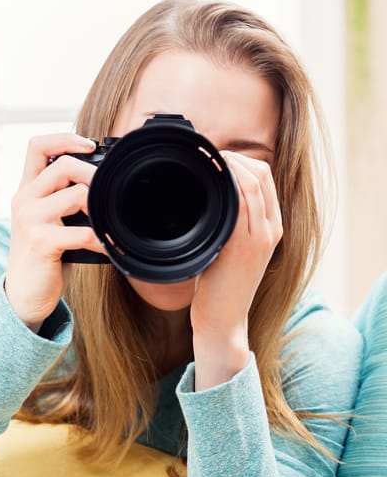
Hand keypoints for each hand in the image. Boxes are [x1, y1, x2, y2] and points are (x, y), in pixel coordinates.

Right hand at [4, 133, 105, 331]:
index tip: (89, 146)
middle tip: (109, 191)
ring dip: (101, 207)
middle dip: (94, 174)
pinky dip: (103, 239)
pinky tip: (109, 247)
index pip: (37, 146)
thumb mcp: (47, 221)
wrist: (23, 296)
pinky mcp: (42, 243)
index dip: (64, 138)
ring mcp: (31, 221)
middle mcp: (24, 200)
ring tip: (109, 221)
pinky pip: (83, 232)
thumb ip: (62, 199)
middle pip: (63, 165)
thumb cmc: (43, 257)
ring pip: (76, 194)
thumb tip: (100, 184)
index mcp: (26, 191)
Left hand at [191, 151, 282, 389]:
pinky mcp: (244, 245)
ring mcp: (260, 236)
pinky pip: (241, 203)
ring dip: (229, 165)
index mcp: (270, 227)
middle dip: (235, 157)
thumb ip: (226, 225)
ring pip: (253, 183)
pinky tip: (210, 179)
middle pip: (262, 173)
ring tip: (206, 161)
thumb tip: (205, 203)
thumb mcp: (227, 249)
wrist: (222, 320)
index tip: (217, 156)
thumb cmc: (219, 286)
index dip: (242, 160)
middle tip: (208, 155)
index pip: (265, 178)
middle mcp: (270, 229)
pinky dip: (227, 185)